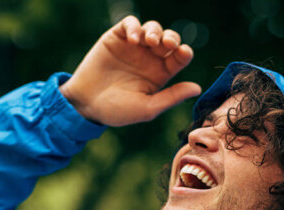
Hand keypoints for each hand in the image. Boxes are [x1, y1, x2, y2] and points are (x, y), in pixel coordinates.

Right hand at [59, 16, 200, 126]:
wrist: (86, 104)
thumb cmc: (117, 111)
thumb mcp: (147, 108)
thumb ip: (171, 97)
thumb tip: (197, 88)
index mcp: (161, 74)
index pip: (179, 57)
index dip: (184, 52)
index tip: (183, 52)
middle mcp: (149, 58)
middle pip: (168, 39)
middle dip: (171, 38)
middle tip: (167, 44)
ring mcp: (133, 47)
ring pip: (152, 28)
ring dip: (154, 31)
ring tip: (149, 41)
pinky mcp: (116, 38)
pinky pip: (130, 24)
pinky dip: (134, 26)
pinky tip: (134, 38)